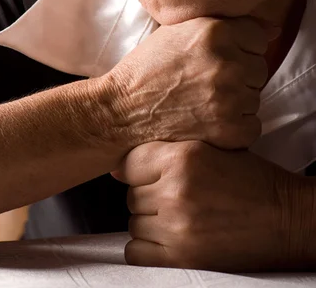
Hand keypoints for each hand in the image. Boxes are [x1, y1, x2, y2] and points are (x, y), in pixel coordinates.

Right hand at [106, 17, 278, 148]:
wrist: (122, 110)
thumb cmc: (148, 68)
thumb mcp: (178, 31)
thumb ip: (223, 24)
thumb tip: (273, 30)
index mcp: (214, 31)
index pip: (258, 36)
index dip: (239, 49)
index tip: (217, 59)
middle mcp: (226, 61)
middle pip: (260, 67)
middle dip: (239, 75)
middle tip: (206, 82)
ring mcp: (228, 97)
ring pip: (256, 96)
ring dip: (236, 101)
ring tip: (203, 101)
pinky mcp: (228, 129)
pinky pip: (253, 125)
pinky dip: (235, 127)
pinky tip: (208, 120)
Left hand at [113, 141, 305, 271]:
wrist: (286, 218)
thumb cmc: (252, 180)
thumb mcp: (212, 148)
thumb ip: (169, 150)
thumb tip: (119, 168)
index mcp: (183, 156)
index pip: (129, 162)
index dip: (139, 169)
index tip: (149, 175)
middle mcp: (175, 189)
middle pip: (131, 193)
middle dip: (148, 195)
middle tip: (175, 196)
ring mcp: (176, 225)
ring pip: (133, 221)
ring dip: (149, 221)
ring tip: (178, 216)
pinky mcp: (181, 257)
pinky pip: (135, 251)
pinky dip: (146, 247)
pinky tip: (168, 238)